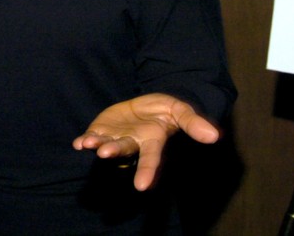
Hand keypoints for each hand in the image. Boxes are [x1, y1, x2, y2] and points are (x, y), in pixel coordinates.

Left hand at [72, 93, 219, 191]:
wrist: (146, 105)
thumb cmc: (166, 110)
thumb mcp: (181, 111)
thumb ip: (194, 123)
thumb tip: (215, 136)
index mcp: (152, 141)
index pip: (151, 159)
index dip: (147, 172)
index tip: (142, 187)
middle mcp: (133, 144)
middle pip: (124, 151)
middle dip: (115, 153)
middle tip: (106, 155)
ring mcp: (116, 138)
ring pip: (106, 145)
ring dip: (97, 146)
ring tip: (88, 144)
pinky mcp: (102, 130)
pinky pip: (92, 138)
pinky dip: (85, 141)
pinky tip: (79, 143)